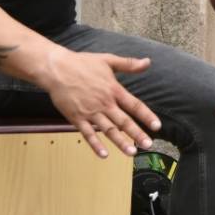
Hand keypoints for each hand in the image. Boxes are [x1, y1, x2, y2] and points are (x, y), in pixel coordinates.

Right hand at [41, 48, 159, 157]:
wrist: (56, 69)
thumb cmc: (82, 63)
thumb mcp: (108, 60)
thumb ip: (129, 64)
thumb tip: (147, 62)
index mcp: (114, 90)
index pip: (134, 105)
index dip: (146, 116)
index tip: (157, 126)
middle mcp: (104, 103)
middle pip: (124, 121)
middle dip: (137, 134)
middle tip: (148, 145)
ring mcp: (90, 112)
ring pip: (108, 130)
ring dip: (120, 142)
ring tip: (131, 152)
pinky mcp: (76, 118)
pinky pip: (88, 134)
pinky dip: (95, 145)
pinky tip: (103, 154)